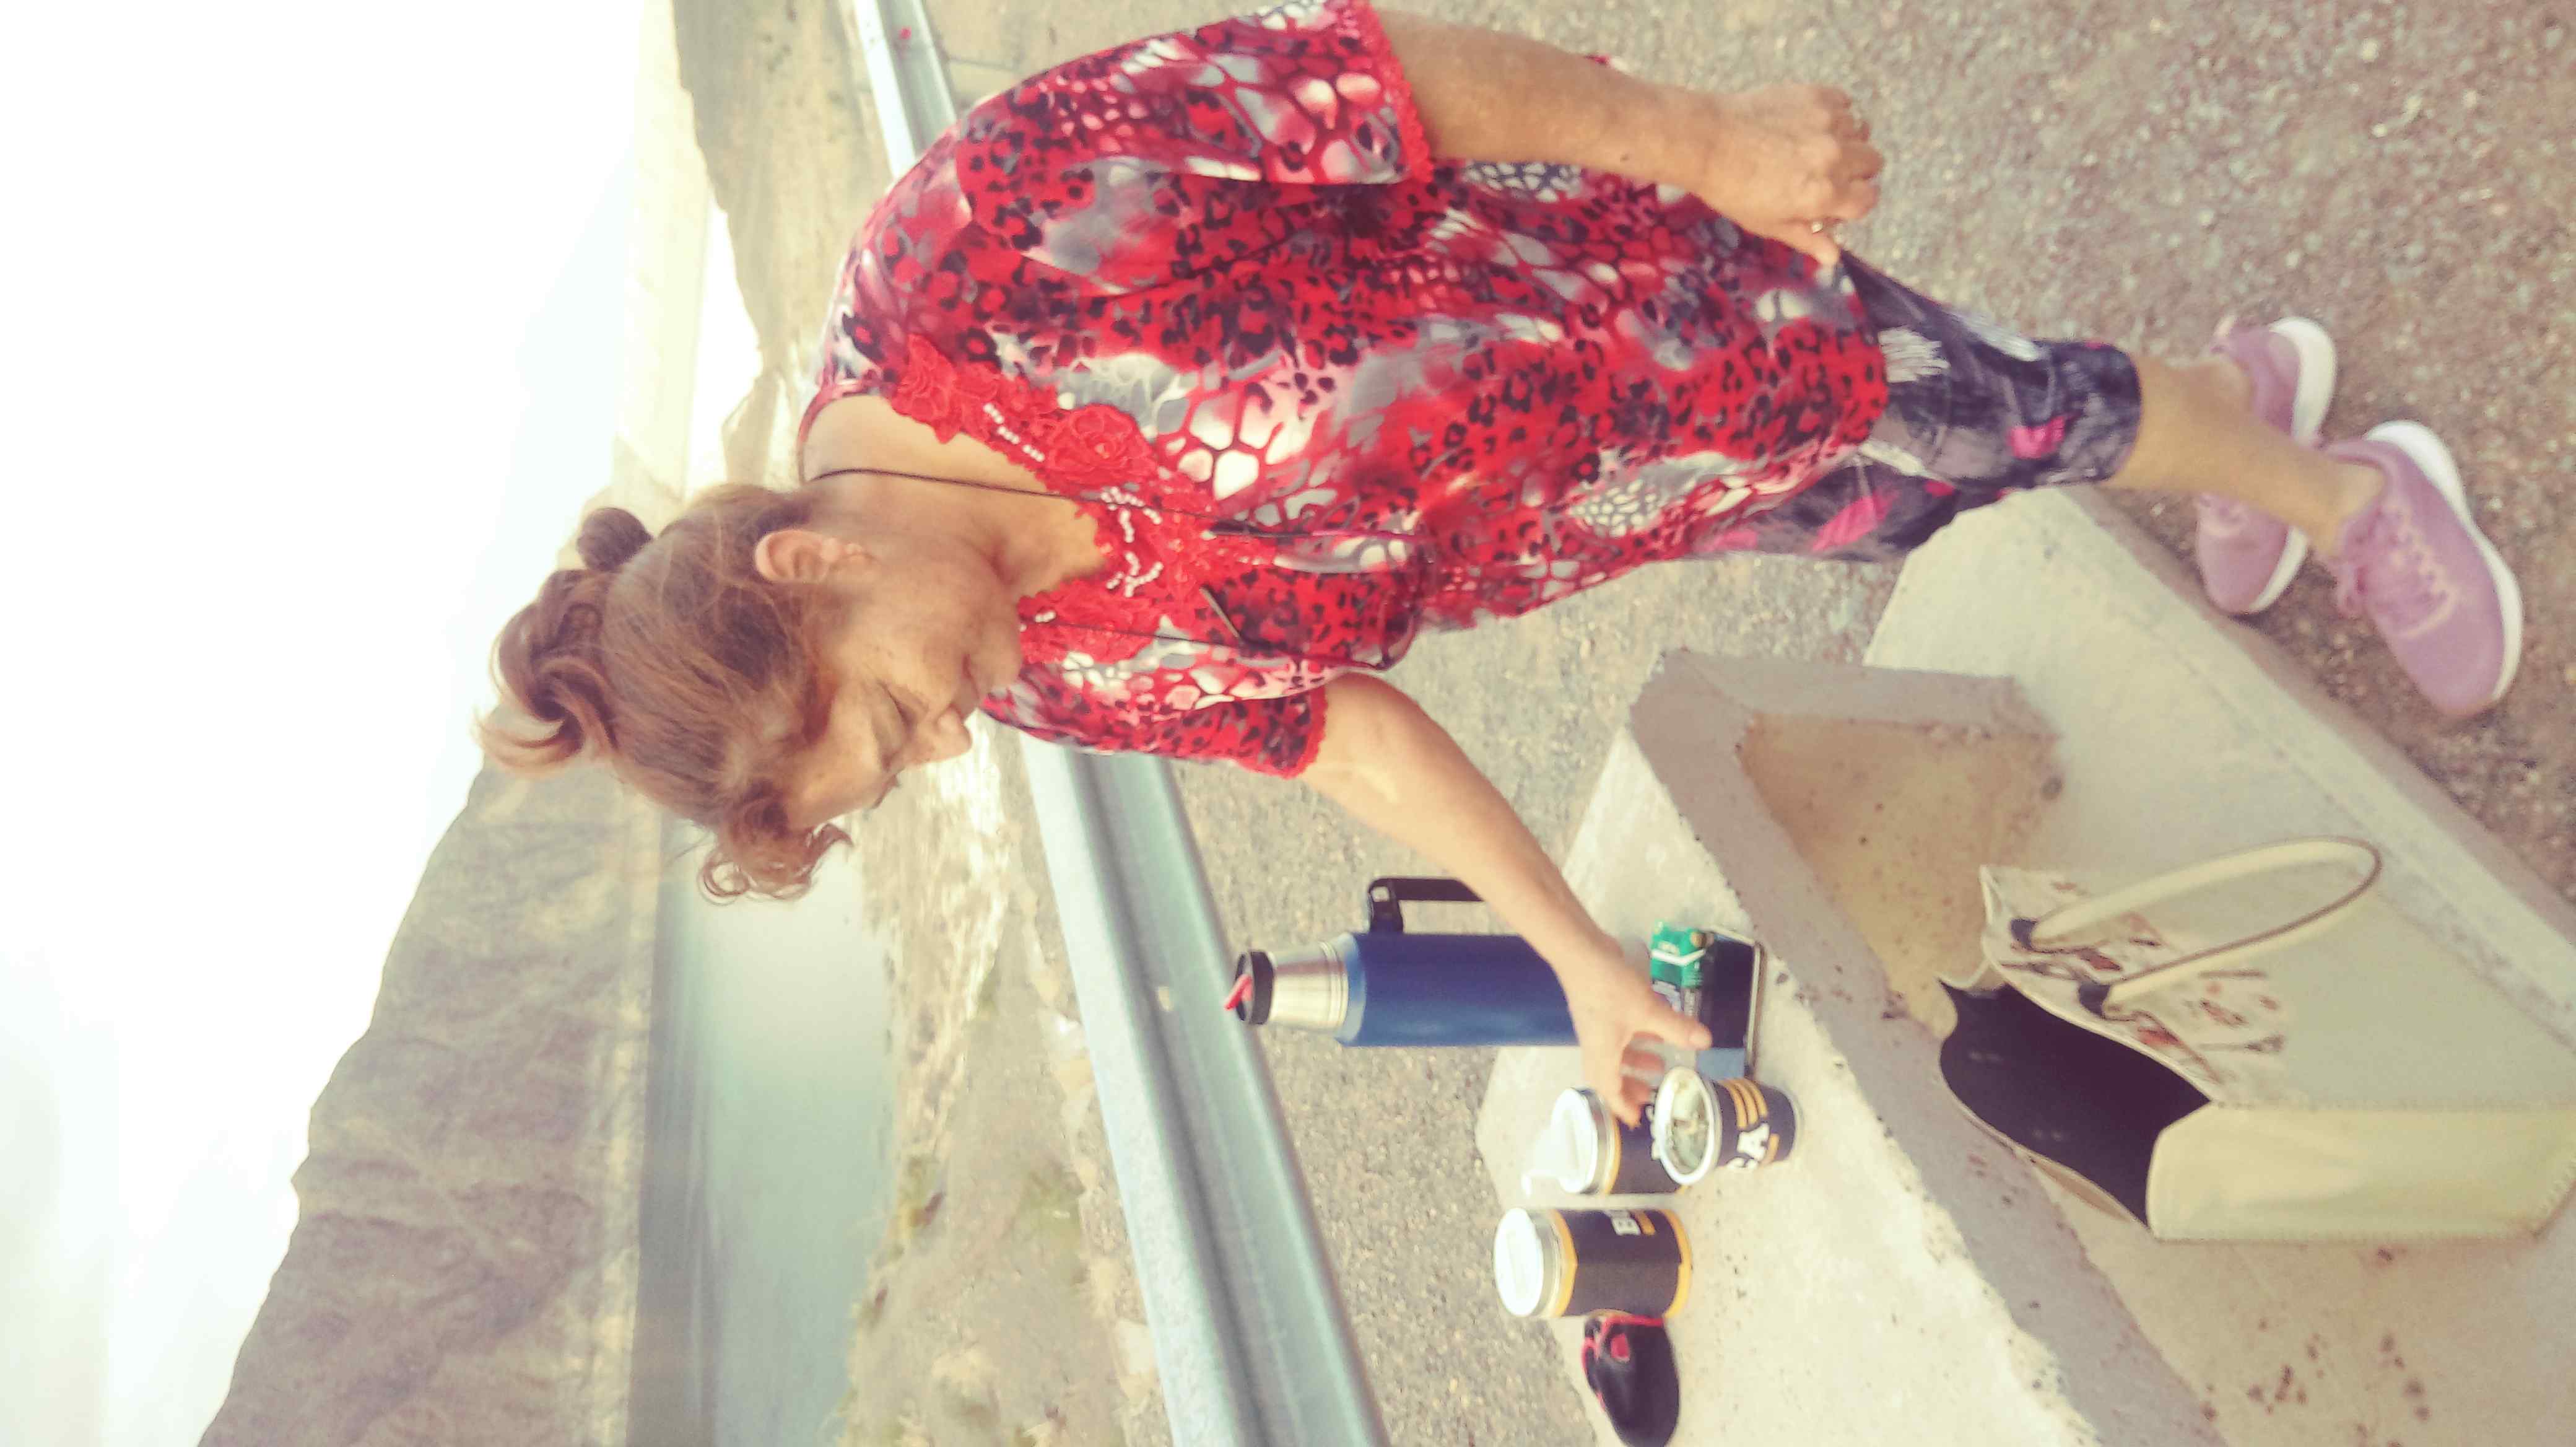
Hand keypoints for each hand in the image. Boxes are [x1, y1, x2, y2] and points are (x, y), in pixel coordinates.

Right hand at [1556, 938, 1713, 1126]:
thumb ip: (1676, 1028)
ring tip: (1660, 1064)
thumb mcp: (1648, 1011)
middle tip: (1651, 1095)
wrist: (1581, 951)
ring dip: (1636, 1061)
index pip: (1610, 1090)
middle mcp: (1596, 1044)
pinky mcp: (1601, 1007)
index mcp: (1602, 1054)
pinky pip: (1619, 1033)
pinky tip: (1655, 1029)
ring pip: (1615, 1052)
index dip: (1623, 1106)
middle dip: (1630, 1087)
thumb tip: (1705, 1043)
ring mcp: (1597, 1025)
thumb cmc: (1610, 988)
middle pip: (1610, 1075)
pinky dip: (1636, 1038)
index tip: (1637, 1120)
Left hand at [1698, 84, 1884, 266]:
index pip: (1868, 200)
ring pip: (1862, 132)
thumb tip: (1833, 258)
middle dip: (1856, 171)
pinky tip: (1811, 123)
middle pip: (1873, 163)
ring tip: (1817, 145)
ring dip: (1848, 140)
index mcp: (1825, 194)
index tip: (1839, 200)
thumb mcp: (1769, 224)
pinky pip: (1846, 104)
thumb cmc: (1733, 190)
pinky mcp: (1817, 95)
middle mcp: (1835, 157)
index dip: (1855, 202)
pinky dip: (1837, 113)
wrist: (1707, 141)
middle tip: (1827, 172)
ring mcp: (1829, 123)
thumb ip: (1806, 239)